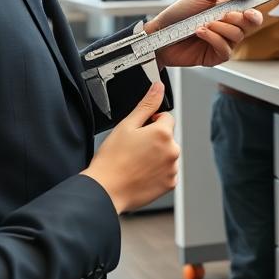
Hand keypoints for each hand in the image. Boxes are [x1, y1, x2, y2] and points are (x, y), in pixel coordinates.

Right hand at [81, 82, 179, 213]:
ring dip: (156, 156)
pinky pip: (167, 172)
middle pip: (167, 137)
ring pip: (167, 154)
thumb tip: (158, 87)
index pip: (166, 118)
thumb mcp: (127, 125)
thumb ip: (146, 104)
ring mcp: (172, 168)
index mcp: (163, 133)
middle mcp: (173, 150)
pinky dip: (157, 172)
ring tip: (135, 163)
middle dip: (154, 139)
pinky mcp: (170, 183)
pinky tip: (140, 173)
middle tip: (134, 149)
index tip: (138, 132)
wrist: (105, 191)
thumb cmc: (112, 160)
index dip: (151, 122)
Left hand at [145, 0, 263, 66]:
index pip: (251, 14)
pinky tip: (200, 33)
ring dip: (220, 27)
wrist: (160, 31)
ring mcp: (223, 43)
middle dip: (237, 18)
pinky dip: (213, 38)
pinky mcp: (215, 56)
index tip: (251, 10)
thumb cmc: (179, 13)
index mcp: (229, 12)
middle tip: (223, 14)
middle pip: (249, 26)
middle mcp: (228, 28)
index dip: (256, 12)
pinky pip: (225, 49)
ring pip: (237, 36)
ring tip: (204, 24)